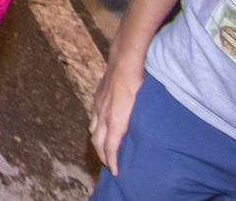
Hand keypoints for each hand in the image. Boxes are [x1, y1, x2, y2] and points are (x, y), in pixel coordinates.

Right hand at [90, 54, 145, 174]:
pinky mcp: (97, 99)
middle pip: (98, 142)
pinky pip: (93, 118)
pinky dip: (96, 128)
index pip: (110, 148)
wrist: (124, 63)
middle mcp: (103, 116)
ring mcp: (98, 107)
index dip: (111, 161)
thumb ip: (138, 124)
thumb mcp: (142, 108)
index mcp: (115, 121)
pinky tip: (102, 128)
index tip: (115, 172)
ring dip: (97, 143)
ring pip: (93, 130)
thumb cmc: (138, 85)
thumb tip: (142, 138)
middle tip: (109, 166)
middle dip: (102, 156)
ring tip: (104, 150)